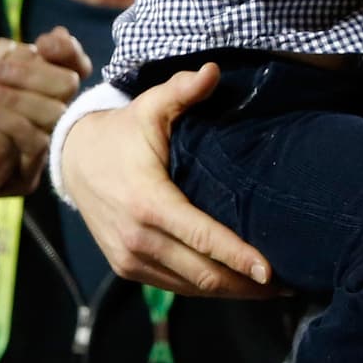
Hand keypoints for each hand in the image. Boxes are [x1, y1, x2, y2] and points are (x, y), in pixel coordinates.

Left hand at [0, 24, 90, 193]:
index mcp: (34, 83)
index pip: (71, 62)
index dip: (66, 50)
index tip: (45, 41)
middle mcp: (44, 110)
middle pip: (69, 83)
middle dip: (32, 73)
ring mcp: (40, 141)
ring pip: (56, 111)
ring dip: (20, 96)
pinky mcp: (31, 169)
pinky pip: (39, 142)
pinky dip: (16, 122)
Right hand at [60, 62, 278, 296]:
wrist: (75, 160)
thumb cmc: (122, 132)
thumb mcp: (150, 107)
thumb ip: (182, 90)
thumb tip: (212, 71)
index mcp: (148, 202)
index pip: (202, 238)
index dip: (238, 257)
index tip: (271, 271)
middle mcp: (138, 238)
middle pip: (203, 273)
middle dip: (247, 284)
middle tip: (287, 284)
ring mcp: (130, 259)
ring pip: (191, 287)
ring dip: (231, 291)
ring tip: (269, 288)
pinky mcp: (127, 268)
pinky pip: (174, 286)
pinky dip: (206, 288)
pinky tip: (235, 284)